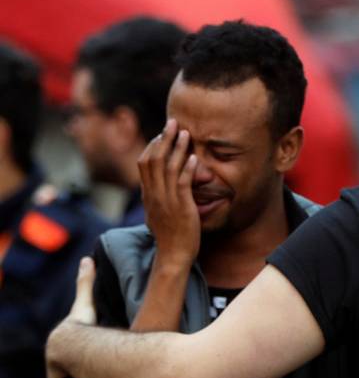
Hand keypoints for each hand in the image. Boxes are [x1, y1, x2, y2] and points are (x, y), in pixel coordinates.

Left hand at [46, 257, 96, 377]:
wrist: (72, 346)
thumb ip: (86, 282)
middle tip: (89, 368)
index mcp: (60, 339)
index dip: (73, 347)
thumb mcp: (85, 303)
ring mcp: (55, 372)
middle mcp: (54, 356)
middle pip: (65, 363)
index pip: (65, 344)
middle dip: (73, 367)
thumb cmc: (82, 325)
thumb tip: (87, 258)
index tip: (80, 351)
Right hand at [138, 119, 198, 267]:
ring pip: (168, 168)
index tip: (162, 133)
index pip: (144, 163)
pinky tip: (194, 158)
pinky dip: (187, 169)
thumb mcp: (158, 213)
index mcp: (148, 194)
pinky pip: (183, 183)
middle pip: (154, 159)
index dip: (153, 145)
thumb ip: (158, 197)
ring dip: (177, 148)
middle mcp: (154, 194)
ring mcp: (167, 200)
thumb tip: (157, 187)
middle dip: (163, 139)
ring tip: (186, 132)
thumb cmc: (170, 236)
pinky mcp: (181, 207)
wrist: (173, 255)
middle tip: (172, 122)